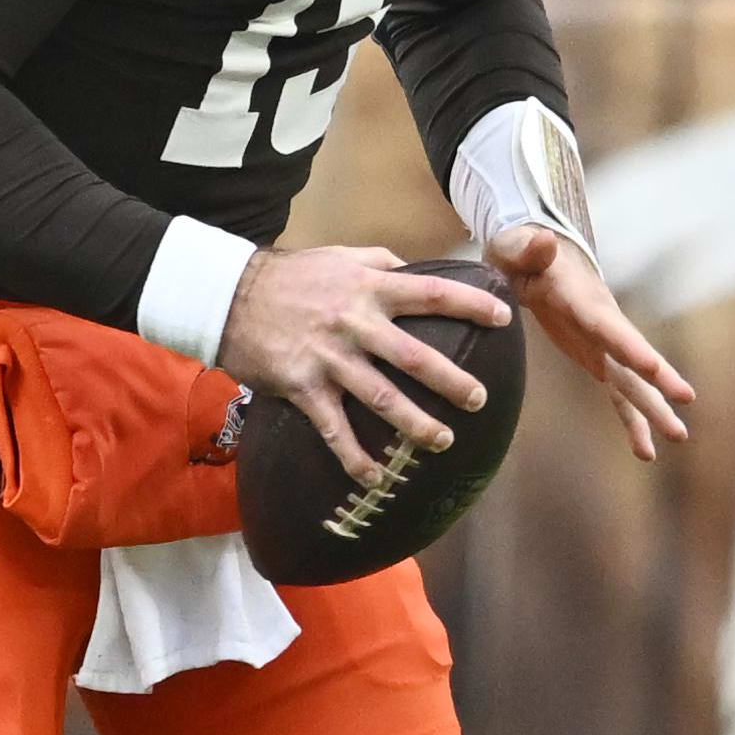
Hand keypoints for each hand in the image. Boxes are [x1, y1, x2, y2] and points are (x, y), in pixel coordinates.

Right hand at [217, 245, 513, 482]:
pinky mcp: (303, 386)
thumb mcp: (340, 256)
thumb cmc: (290, 276)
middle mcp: (354, 324)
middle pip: (413, 356)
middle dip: (451, 381)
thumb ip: (381, 262)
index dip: (471, 305)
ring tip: (443, 441)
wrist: (229, 297)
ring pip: (381, 398)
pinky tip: (375, 478)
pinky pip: (334, 428)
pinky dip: (354, 457)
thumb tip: (417, 271)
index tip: (505, 318)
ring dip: (416, 424)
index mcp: (369, 289)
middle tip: (479, 399)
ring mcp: (329, 359)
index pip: (431, 295)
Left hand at [485, 225, 696, 461]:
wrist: (534, 256)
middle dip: (658, 378)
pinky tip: (646, 452)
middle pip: (632, 355)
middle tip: (686, 398)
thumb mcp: (514, 248)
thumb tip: (544, 241)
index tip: (653, 366)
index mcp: (582, 299)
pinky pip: (619, 394)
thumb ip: (528, 249)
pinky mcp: (597, 359)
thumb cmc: (519, 252)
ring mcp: (603, 344)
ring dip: (654, 409)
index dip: (629, 346)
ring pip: (633, 381)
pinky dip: (632, 422)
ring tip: (680, 437)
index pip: (607, 325)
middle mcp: (603, 324)